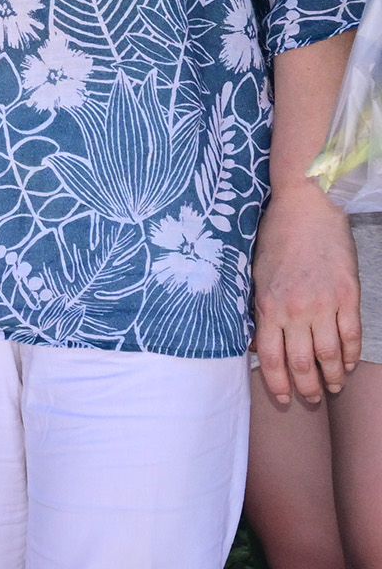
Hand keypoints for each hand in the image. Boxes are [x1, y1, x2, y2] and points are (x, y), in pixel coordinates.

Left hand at [253, 183, 361, 405]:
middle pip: (301, 362)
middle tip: (310, 398)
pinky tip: (348, 364)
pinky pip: (351, 335)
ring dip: (332, 376)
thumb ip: (259, 309)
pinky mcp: (348, 296)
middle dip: (306, 387)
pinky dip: (350, 355)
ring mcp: (324, 303)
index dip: (277, 383)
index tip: (282, 397)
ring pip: (329, 355)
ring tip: (332, 386)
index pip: (270, 358)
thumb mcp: (256, 273)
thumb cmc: (277, 237)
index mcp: (267, 305)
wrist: (306, 207)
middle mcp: (295, 309)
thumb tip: (257, 343)